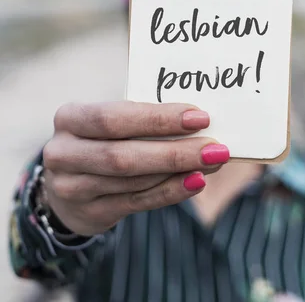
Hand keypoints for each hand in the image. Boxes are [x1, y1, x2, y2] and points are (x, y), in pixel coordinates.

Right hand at [43, 101, 228, 235]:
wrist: (66, 180)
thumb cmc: (99, 137)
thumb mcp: (106, 120)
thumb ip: (140, 116)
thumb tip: (196, 117)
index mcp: (70, 118)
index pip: (113, 118)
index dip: (157, 119)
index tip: (199, 117)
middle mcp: (64, 153)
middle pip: (123, 155)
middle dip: (174, 151)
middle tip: (215, 147)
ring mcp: (72, 188)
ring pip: (133, 181)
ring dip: (178, 171)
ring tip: (212, 161)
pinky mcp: (90, 213)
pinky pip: (137, 202)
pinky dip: (170, 192)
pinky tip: (195, 182)